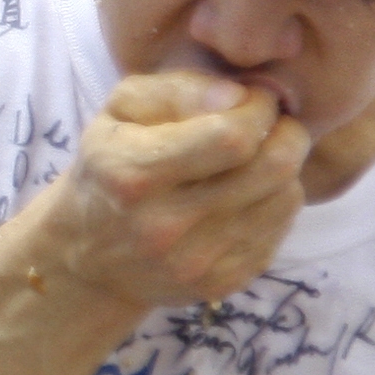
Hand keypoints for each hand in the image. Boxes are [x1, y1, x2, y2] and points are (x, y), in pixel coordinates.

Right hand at [35, 73, 311, 308]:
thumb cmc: (108, 167)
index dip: (259, 108)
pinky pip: (280, 229)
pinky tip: (246, 194)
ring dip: (283, 168)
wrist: (86, 256)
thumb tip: (239, 96)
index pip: (233, 136)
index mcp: (134, 174)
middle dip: (287, 133)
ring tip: (255, 159)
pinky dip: (274, 203)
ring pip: (286, 197)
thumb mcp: (119, 111)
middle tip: (272, 123)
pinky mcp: (221, 283)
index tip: (255, 99)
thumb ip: (176, 90)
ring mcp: (196, 261)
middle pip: (272, 167)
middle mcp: (165, 226)